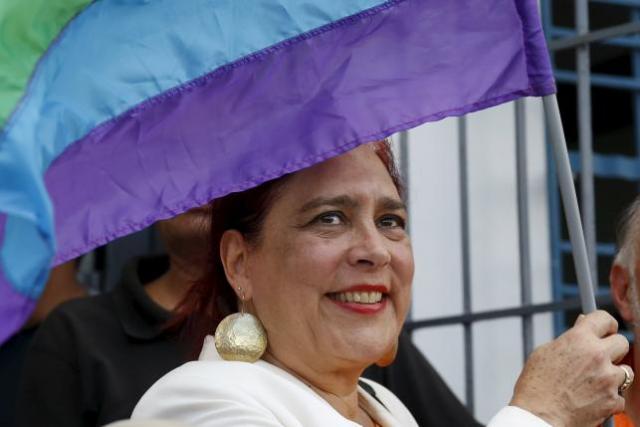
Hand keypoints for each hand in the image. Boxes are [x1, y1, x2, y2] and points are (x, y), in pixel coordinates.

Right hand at [510, 310, 630, 426]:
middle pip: (622, 342)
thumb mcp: (544, 352)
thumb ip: (568, 338)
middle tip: (600, 356)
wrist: (539, 416)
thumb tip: (582, 326)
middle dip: (612, 348)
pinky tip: (591, 399)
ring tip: (592, 382)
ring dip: (612, 374)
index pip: (604, 318)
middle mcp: (598, 355)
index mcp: (579, 339)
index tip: (606, 329)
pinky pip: (619, 395)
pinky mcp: (614, 400)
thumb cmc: (536, 385)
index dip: (605, 324)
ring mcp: (609, 379)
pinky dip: (609, 397)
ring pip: (625, 371)